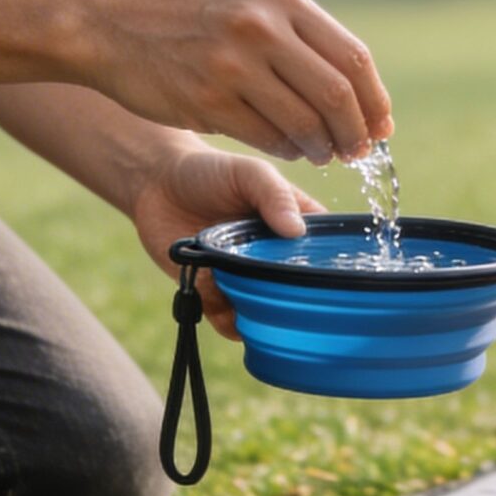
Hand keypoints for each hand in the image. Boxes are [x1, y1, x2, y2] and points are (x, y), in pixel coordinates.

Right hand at [82, 0, 392, 164]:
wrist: (109, 20)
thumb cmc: (188, 17)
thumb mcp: (248, 3)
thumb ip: (298, 35)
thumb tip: (356, 89)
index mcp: (281, 0)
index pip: (353, 58)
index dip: (374, 100)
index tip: (381, 126)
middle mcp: (261, 27)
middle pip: (336, 94)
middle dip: (356, 132)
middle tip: (357, 151)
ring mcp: (232, 65)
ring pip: (304, 122)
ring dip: (322, 147)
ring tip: (322, 153)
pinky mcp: (207, 101)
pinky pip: (267, 138)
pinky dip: (287, 151)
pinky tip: (289, 150)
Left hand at [129, 144, 324, 338]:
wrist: (153, 184)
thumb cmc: (208, 171)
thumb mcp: (248, 173)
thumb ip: (273, 195)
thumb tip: (297, 231)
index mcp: (292, 224)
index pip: (324, 251)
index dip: (334, 267)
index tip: (342, 283)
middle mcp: (272, 256)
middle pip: (297, 288)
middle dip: (299, 300)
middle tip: (300, 307)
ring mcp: (244, 276)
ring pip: (266, 309)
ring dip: (266, 316)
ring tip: (264, 314)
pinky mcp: (214, 293)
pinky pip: (230, 319)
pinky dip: (233, 325)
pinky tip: (233, 317)